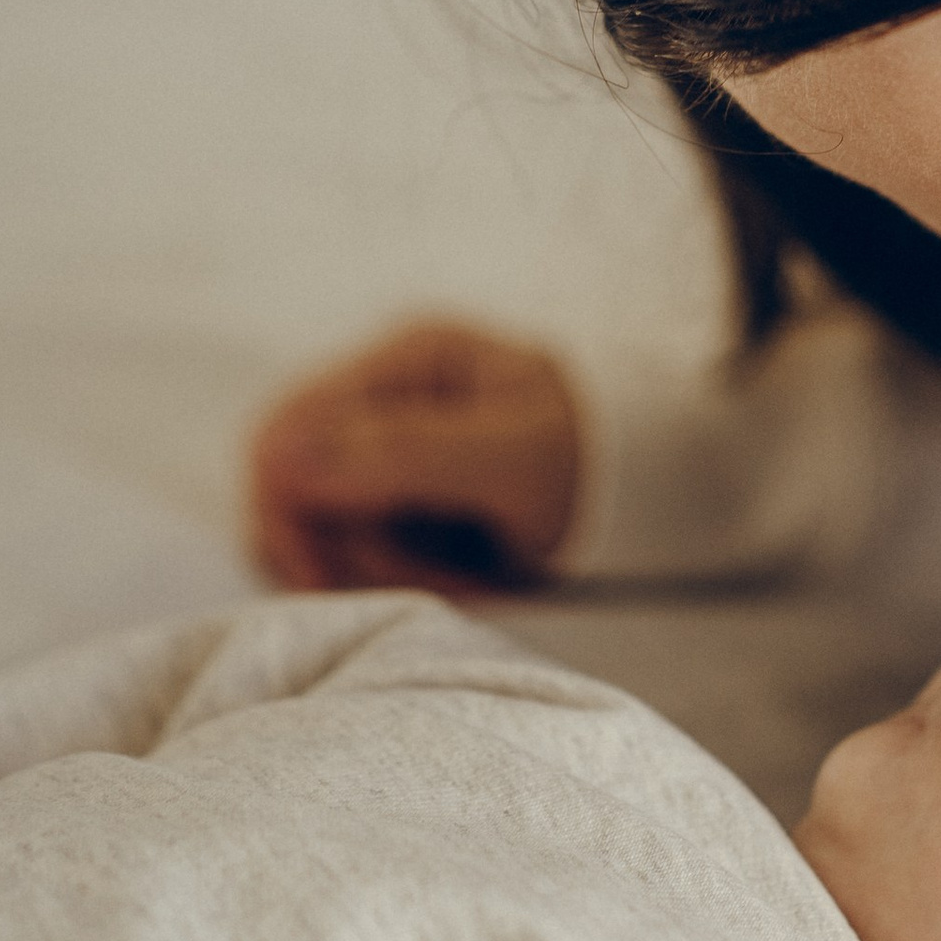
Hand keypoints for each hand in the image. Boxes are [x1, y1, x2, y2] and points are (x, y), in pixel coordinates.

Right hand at [248, 321, 580, 595]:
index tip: (323, 578)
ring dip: (389, 573)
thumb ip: (402, 453)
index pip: (285, 429)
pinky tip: (464, 585)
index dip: (287, 510)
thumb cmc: (600, 467)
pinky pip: (360, 550)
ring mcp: (391, 445)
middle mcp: (387, 392)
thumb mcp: (511, 460)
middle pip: (294, 487)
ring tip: (478, 585)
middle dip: (356, 550)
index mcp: (410, 355)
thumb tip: (280, 458)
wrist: (660, 503)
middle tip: (446, 584)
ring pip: (324, 529)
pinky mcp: (404, 497)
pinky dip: (404, 579)